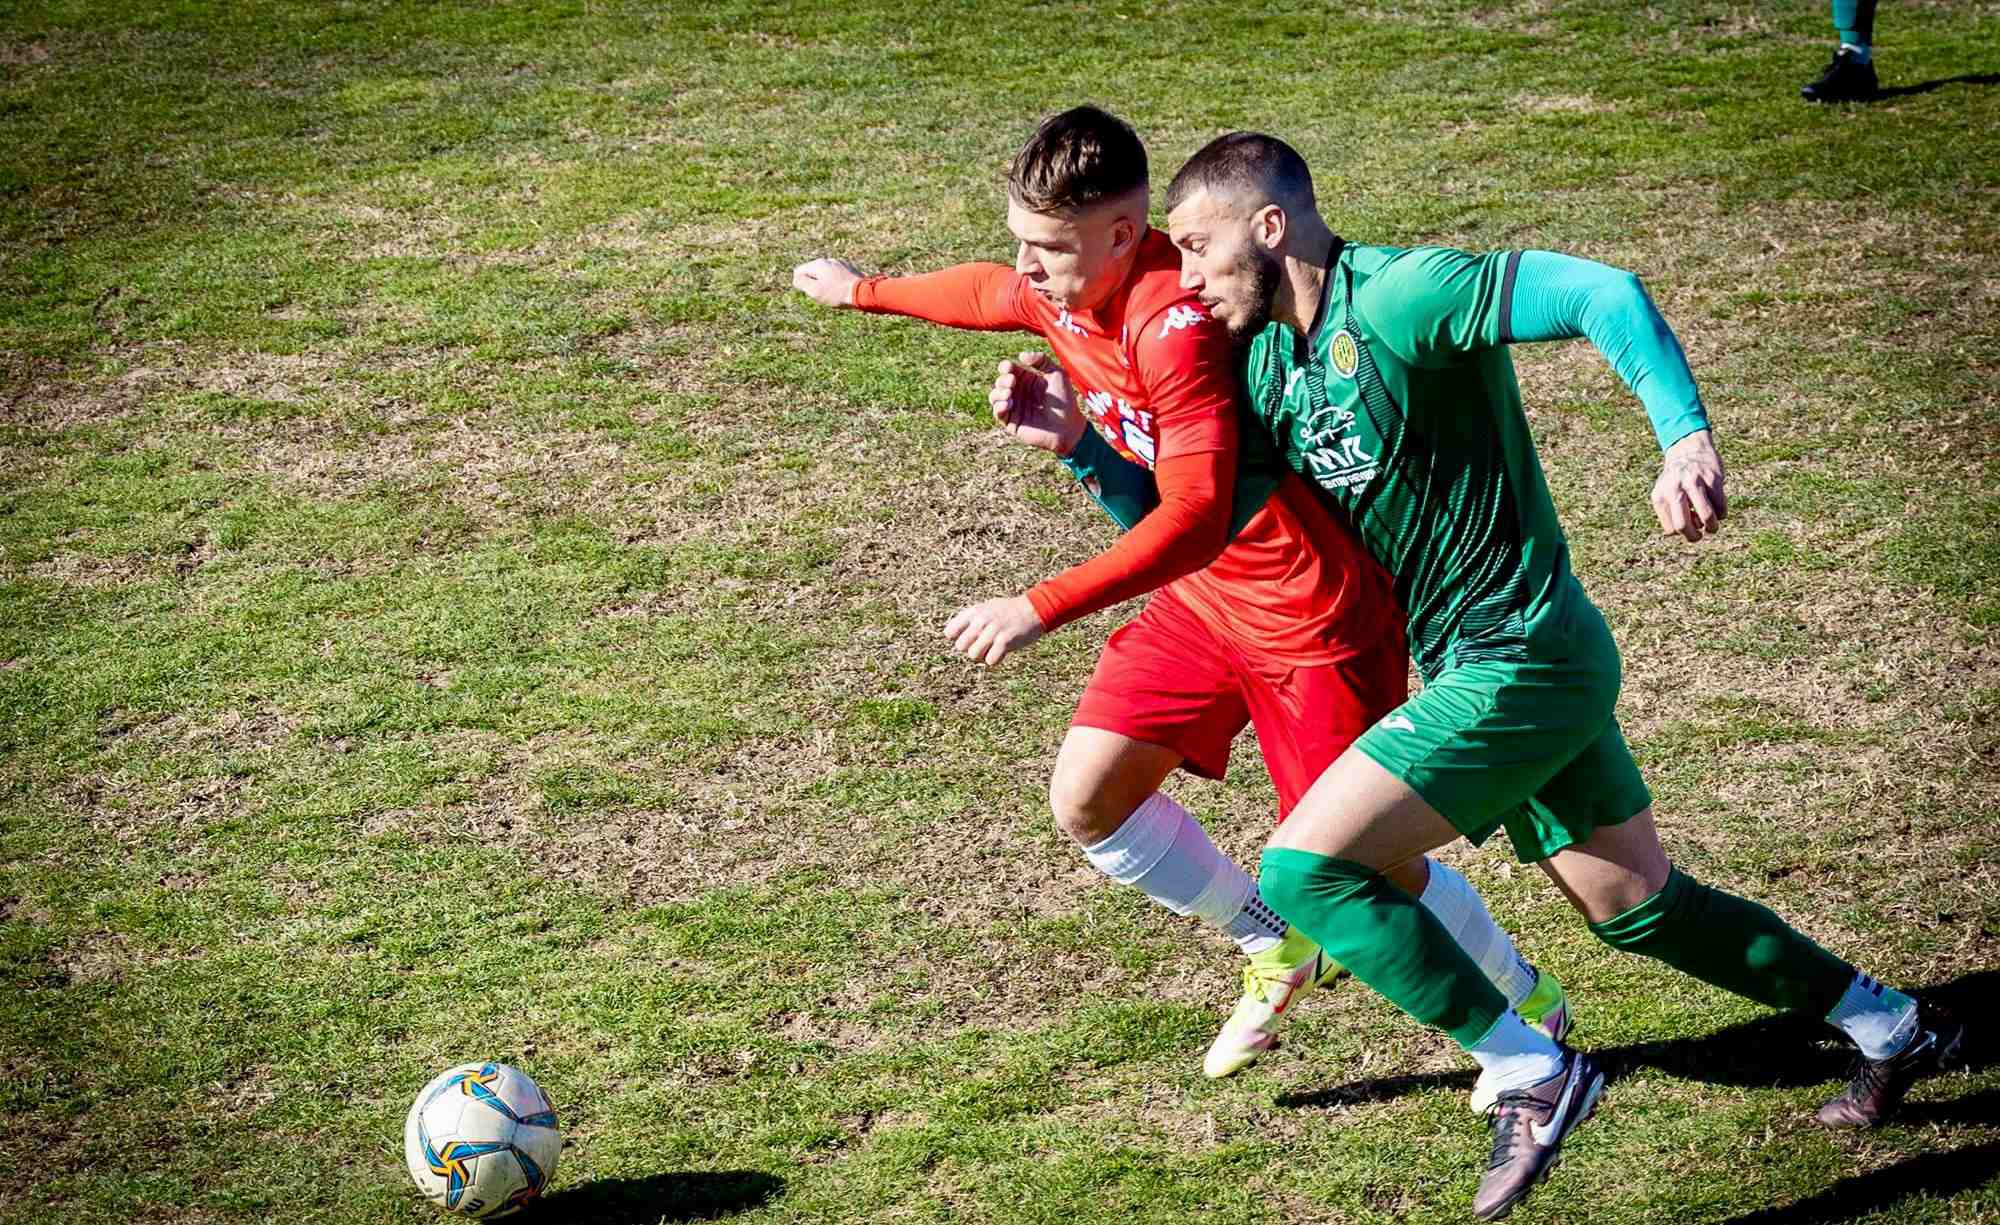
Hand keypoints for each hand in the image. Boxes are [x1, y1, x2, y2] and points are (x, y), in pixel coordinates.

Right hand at [791, 257, 864, 307]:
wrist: (862, 293)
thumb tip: (796, 278)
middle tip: (823, 295)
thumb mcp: (814, 291)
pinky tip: (841, 291)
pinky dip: (836, 282)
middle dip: (814, 283)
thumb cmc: (837, 294)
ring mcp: (841, 263)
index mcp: (818, 264)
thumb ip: (802, 283)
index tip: (810, 292)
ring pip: (826, 273)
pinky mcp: (850, 269)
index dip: (800, 283)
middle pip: (813, 272)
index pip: (799, 271)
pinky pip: (837, 275)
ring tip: (833, 294)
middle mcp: (829, 260)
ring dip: (826, 283)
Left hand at [943, 595, 1045, 665]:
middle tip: (984, 645)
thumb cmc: (1008, 611)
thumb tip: (951, 636)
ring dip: (983, 656)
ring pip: (973, 655)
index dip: (959, 639)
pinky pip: (990, 661)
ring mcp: (992, 630)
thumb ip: (969, 620)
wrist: (1034, 609)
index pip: (950, 633)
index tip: (971, 639)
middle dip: (971, 649)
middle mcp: (980, 620)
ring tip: (993, 648)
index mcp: (973, 612)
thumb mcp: (985, 608)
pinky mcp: (1005, 640)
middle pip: (960, 647)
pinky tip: (1003, 651)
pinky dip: (996, 660)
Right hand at [988, 350, 1086, 455]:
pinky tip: (1008, 404)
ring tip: (1009, 393)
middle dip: (1003, 380)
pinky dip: (999, 406)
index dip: (1005, 367)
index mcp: (1027, 379)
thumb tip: (1021, 356)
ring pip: (994, 396)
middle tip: (1012, 381)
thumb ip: (1042, 360)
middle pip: (1000, 381)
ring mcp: (1015, 407)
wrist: (1067, 426)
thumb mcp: (1058, 373)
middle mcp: (1019, 392)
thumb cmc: (1066, 401)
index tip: (1008, 368)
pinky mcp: (1012, 422)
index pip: (1009, 369)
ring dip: (998, 392)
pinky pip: (997, 413)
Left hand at [1652, 428, 1726, 542]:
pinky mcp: (1713, 478)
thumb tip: (1692, 532)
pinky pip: (1721, 506)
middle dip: (1693, 537)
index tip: (1687, 526)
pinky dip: (1722, 513)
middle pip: (1682, 525)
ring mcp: (1694, 483)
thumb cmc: (1677, 480)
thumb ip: (1672, 514)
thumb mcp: (1666, 495)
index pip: (1670, 529)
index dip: (1681, 533)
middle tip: (1700, 535)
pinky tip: (1718, 509)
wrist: (1689, 449)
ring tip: (1713, 526)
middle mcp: (1674, 489)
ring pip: (1706, 517)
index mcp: (1660, 496)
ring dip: (1712, 527)